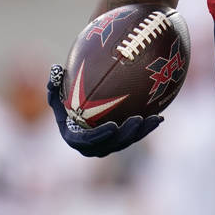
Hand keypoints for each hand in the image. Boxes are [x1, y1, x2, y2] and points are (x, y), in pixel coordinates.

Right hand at [46, 64, 161, 157]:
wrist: (77, 120)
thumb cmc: (65, 107)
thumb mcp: (56, 97)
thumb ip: (54, 85)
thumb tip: (56, 68)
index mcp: (76, 138)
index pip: (89, 140)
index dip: (102, 135)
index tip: (113, 125)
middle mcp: (93, 147)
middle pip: (113, 144)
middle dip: (127, 135)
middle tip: (137, 120)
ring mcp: (109, 146)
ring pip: (127, 142)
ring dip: (141, 132)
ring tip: (154, 119)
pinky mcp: (121, 142)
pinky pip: (135, 136)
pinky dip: (147, 128)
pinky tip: (160, 117)